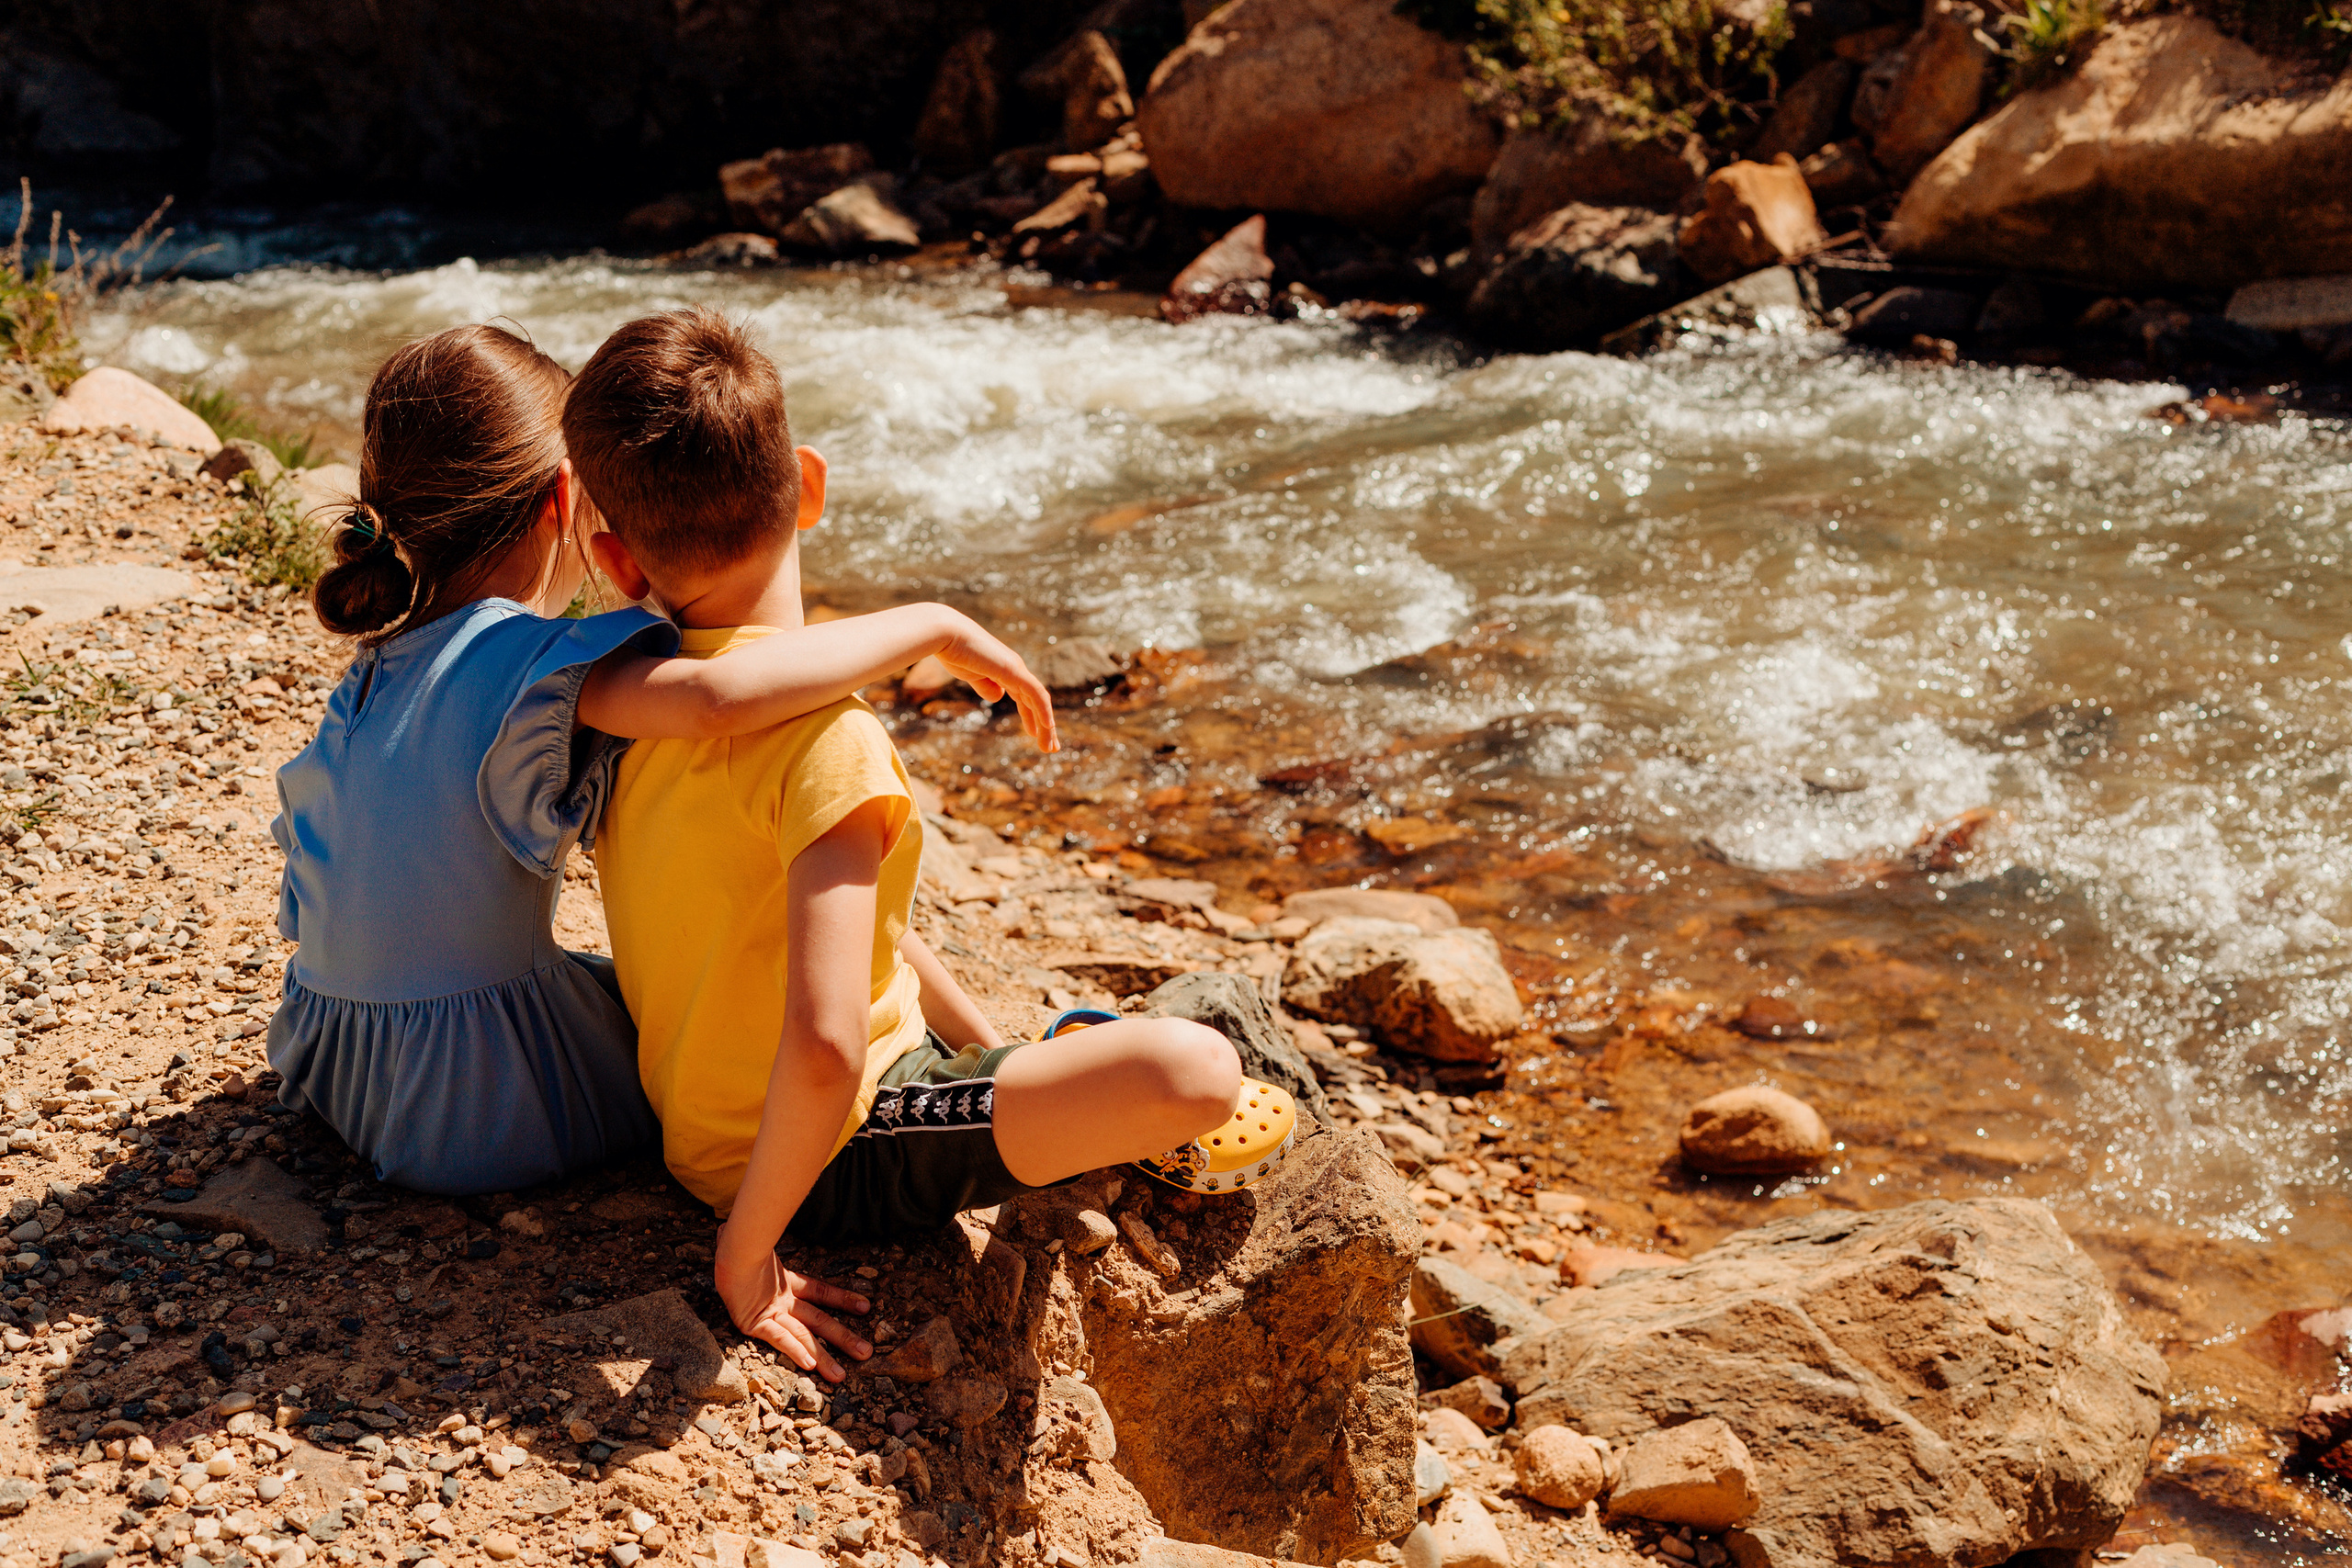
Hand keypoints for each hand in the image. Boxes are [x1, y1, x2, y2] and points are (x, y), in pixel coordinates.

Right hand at [713, 1223, 871, 1380]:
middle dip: (843, 1338)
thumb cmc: (735, 1242)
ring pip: (803, 1336)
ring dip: (823, 1357)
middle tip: (866, 1353)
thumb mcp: (750, 1244)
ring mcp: (770, 1311)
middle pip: (819, 1321)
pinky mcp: (756, 1322)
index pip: (819, 1291)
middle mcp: (782, 1300)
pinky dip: (795, 1350)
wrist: (730, 1245)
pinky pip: (779, 1338)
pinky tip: (810, 1366)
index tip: (865, 1306)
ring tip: (841, 1376)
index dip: (842, 1299)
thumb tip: (724, 1228)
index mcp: (784, 1282)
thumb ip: (745, 1239)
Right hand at [935, 619, 1058, 754]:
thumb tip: (999, 697)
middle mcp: (1016, 669)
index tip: (1034, 734)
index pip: (1026, 697)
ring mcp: (1016, 669)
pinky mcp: (1013, 671)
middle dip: (1044, 726)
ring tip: (1050, 748)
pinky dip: (1043, 711)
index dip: (1032, 716)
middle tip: (1051, 747)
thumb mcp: (971, 675)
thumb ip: (985, 685)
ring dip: (1046, 726)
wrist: (945, 634)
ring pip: (1039, 701)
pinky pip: (1035, 694)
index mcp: (1006, 670)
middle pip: (1036, 701)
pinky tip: (1049, 727)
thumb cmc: (953, 652)